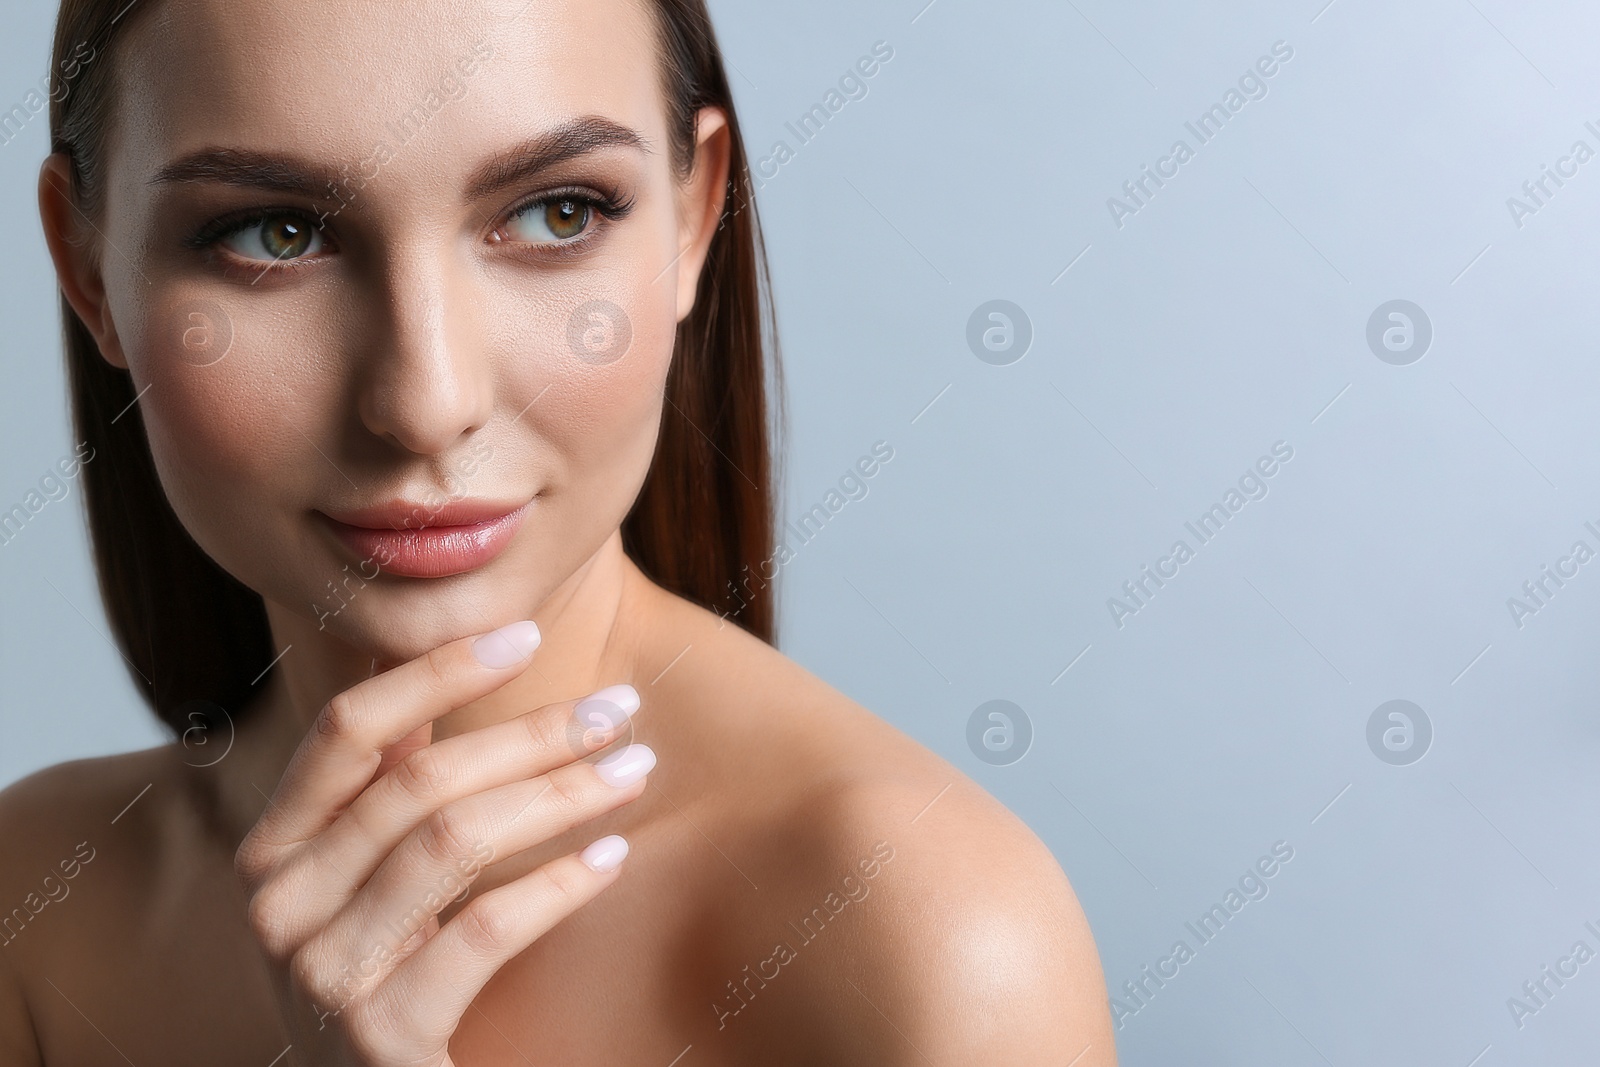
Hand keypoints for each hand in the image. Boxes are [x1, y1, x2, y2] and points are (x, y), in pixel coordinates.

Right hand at [234, 621, 652, 1065]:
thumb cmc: (393, 985)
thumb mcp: (369, 885)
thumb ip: (383, 795)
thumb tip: (425, 674)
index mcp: (273, 851)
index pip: (346, 728)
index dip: (436, 671)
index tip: (525, 632)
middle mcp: (277, 907)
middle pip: (417, 780)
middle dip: (533, 733)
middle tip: (622, 709)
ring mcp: (320, 974)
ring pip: (453, 840)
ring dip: (561, 793)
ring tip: (635, 770)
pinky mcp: (378, 1036)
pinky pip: (483, 929)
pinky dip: (558, 884)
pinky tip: (612, 858)